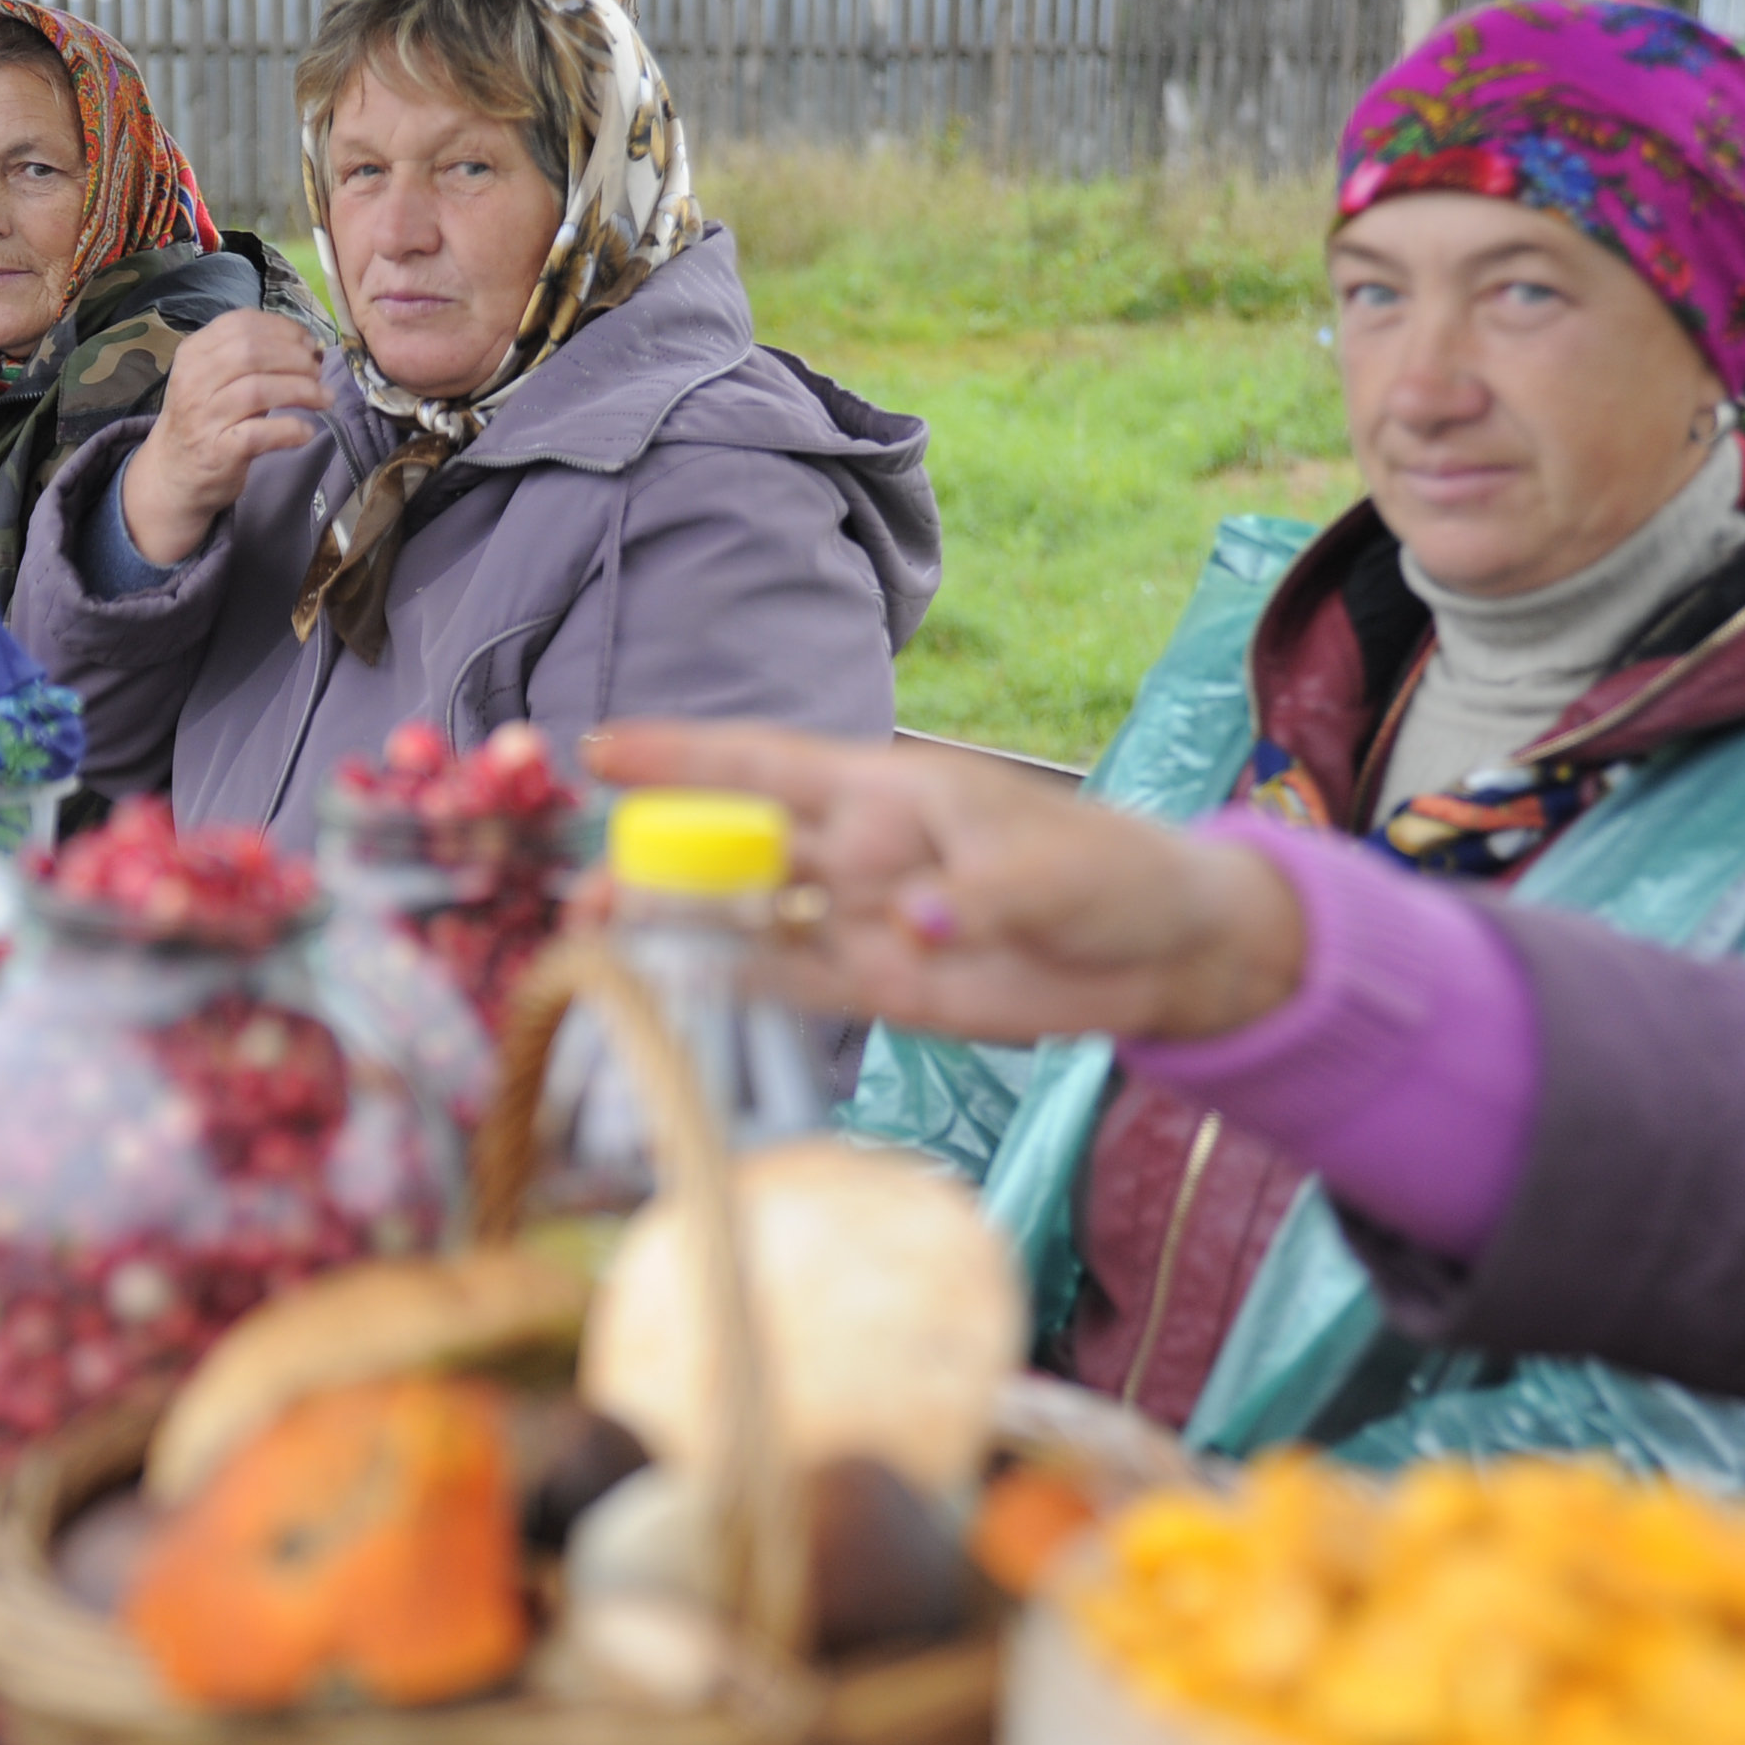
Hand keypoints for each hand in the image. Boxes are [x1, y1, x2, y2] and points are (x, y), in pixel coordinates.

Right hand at [122, 310, 329, 564]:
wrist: (173, 474)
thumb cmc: (202, 420)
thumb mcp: (212, 378)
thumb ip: (248, 359)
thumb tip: (307, 348)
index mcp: (193, 353)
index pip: (240, 324)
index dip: (282, 329)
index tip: (308, 342)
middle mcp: (194, 380)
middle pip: (252, 353)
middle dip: (296, 358)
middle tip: (318, 371)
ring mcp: (204, 416)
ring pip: (259, 390)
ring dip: (302, 390)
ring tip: (324, 398)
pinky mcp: (219, 451)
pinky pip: (262, 433)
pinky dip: (291, 429)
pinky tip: (306, 432)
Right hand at [582, 722, 1308, 1046]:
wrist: (1159, 951)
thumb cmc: (1108, 872)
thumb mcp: (1051, 869)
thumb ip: (977, 894)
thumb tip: (912, 924)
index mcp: (885, 793)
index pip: (765, 765)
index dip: (681, 757)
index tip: (599, 750)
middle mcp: (856, 852)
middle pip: (736, 850)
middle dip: (657, 863)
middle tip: (585, 893)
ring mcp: (861, 921)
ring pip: (749, 921)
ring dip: (678, 931)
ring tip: (600, 945)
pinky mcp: (880, 988)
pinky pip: (792, 986)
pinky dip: (733, 989)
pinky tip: (672, 994)